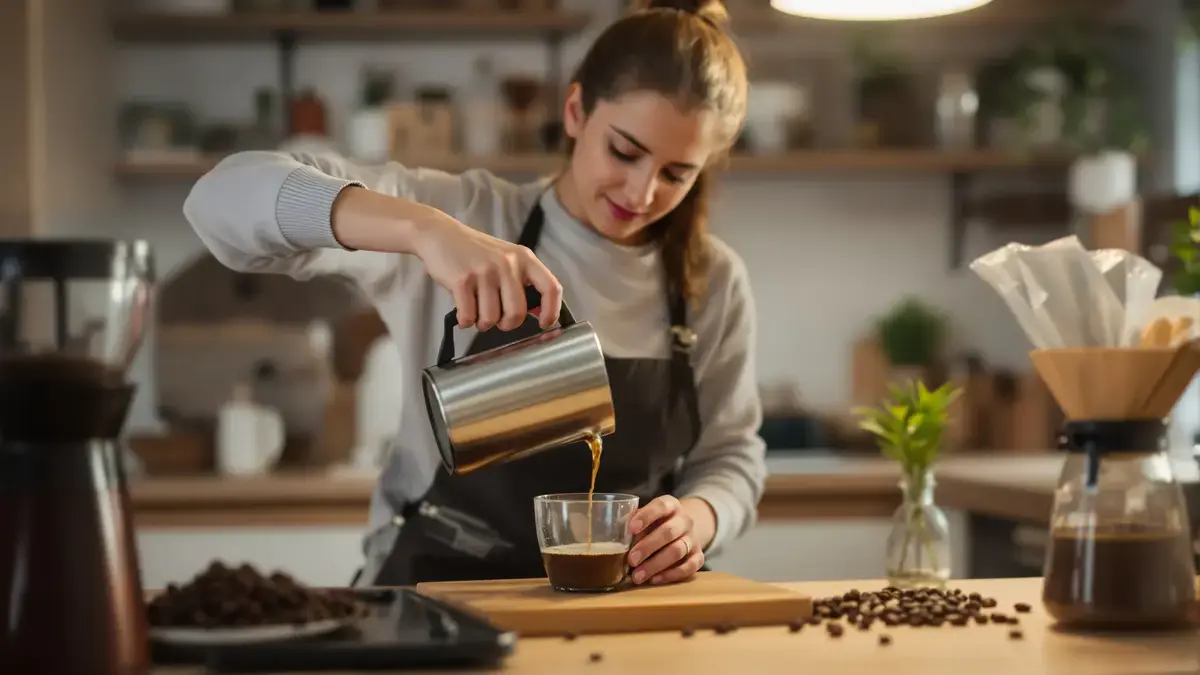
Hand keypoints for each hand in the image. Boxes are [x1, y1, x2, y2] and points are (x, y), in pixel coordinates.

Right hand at [414, 212, 561, 331]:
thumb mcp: (506, 259)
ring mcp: (484, 271)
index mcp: (524, 258)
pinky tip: (463, 311)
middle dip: (507, 325)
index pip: (551, 287)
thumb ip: (522, 282)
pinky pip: (468, 316)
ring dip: (482, 322)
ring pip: (491, 318)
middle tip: (499, 321)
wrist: (441, 235)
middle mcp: (507, 263)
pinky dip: (465, 320)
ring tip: (476, 310)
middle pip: (517, 313)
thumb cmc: (476, 253)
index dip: (552, 311)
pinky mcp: (462, 280)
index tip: (545, 324)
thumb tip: (539, 313)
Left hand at [626, 496, 714, 585]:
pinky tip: (654, 580)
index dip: (646, 516)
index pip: (661, 506)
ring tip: (637, 576)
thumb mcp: (645, 518)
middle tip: (631, 560)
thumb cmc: (655, 524)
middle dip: (648, 547)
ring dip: (656, 565)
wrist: (682, 529)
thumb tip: (616, 536)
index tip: (631, 528)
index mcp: (670, 505)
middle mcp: (685, 520)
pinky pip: (689, 567)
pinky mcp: (698, 556)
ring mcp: (693, 538)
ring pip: (678, 551)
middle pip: (669, 532)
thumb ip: (633, 524)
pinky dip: (671, 575)